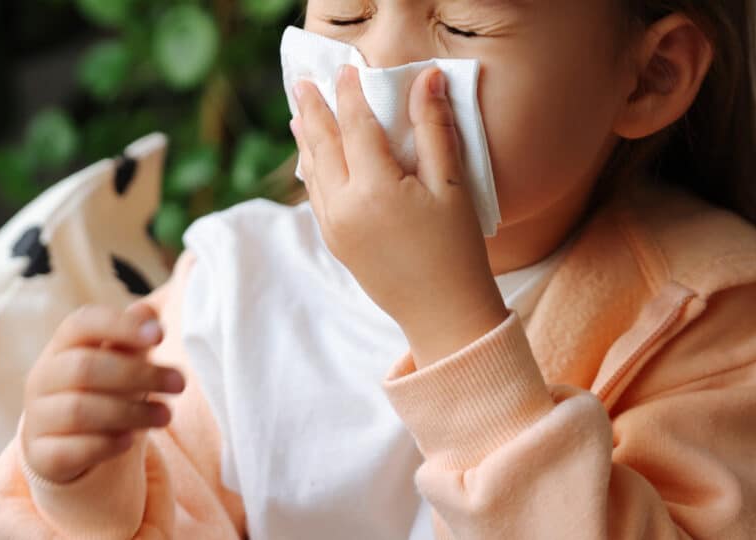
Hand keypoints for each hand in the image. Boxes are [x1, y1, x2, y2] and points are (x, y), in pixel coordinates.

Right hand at [22, 303, 184, 483]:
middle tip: (179, 383)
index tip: (160, 335)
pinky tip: (130, 441)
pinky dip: (104, 444)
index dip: (120, 326)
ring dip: (131, 412)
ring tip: (166, 415)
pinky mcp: (42, 456)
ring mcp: (38, 418)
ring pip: (79, 410)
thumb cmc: (102, 390)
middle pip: (85, 368)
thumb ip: (132, 336)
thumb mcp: (119, 360)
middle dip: (138, 374)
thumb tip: (148, 314)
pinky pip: (70, 450)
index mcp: (62, 346)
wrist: (67, 444)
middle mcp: (43, 378)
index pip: (82, 323)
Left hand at [290, 65, 507, 364]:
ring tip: (299, 115)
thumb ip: (434, 129)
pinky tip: (313, 160)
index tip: (347, 69)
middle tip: (302, 82)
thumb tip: (426, 78)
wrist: (442, 313)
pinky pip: (315, 197)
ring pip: (313, 172)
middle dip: (313, 110)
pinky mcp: (335, 243)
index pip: (356, 126)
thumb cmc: (456, 249)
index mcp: (374, 188)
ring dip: (306, 139)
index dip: (351, 93)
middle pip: (323, 145)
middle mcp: (344, 207)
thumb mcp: (452, 185)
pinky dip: (312, 171)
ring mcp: (334, 227)